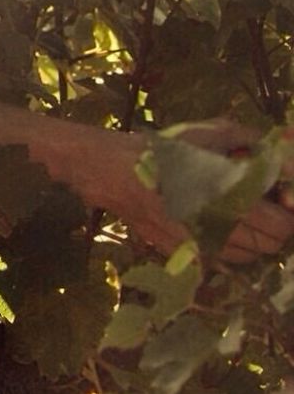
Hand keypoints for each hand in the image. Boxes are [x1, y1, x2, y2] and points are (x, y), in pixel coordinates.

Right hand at [108, 120, 293, 263]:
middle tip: (267, 209)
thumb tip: (278, 155)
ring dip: (253, 242)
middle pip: (268, 246)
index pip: (280, 226)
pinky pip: (218, 260)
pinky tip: (219, 228)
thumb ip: (250, 141)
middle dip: (275, 229)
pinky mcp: (182, 255)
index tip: (281, 200)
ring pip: (246, 258)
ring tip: (244, 220)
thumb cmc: (166, 151)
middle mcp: (216, 229)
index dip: (287, 215)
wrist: (118, 173)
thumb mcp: (211, 133)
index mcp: (228, 198)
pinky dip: (228, 249)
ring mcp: (199, 246)